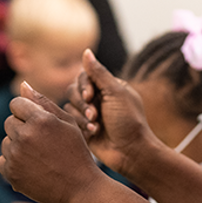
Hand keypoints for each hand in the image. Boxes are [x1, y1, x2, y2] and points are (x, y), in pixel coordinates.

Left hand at [0, 82, 105, 202]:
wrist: (79, 188)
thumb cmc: (75, 151)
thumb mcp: (66, 122)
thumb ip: (43, 102)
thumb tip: (23, 84)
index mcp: (40, 120)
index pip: (16, 103)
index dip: (27, 111)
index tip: (38, 121)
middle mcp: (24, 136)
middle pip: (10, 122)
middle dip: (22, 127)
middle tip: (42, 140)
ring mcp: (16, 156)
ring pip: (6, 141)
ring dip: (18, 145)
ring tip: (39, 155)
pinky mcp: (10, 174)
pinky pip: (3, 160)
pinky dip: (14, 162)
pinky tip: (32, 166)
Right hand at [66, 50, 158, 174]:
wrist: (131, 152)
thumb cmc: (128, 121)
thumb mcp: (115, 93)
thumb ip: (98, 73)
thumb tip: (86, 51)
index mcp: (107, 87)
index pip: (84, 76)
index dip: (84, 85)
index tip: (90, 95)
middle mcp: (97, 98)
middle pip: (73, 90)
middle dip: (83, 103)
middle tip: (95, 113)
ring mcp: (89, 114)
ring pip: (70, 106)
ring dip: (83, 115)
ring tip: (96, 125)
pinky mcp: (83, 128)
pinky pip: (70, 121)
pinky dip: (81, 125)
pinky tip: (93, 132)